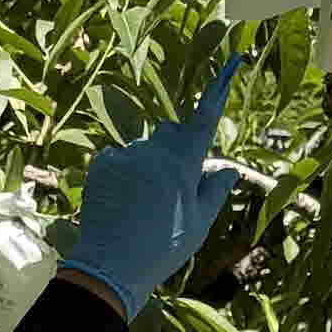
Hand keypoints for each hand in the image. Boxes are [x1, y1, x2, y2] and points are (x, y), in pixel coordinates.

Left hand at [61, 51, 244, 321]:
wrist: (112, 266)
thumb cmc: (164, 247)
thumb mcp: (200, 223)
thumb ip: (215, 190)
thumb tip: (228, 169)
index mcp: (184, 163)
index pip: (205, 120)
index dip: (217, 92)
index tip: (229, 65)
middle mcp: (154, 150)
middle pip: (171, 134)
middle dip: (176, 149)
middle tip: (174, 189)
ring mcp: (125, 155)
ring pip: (143, 149)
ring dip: (147, 165)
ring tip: (143, 205)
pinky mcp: (102, 163)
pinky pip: (118, 158)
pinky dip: (123, 172)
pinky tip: (123, 201)